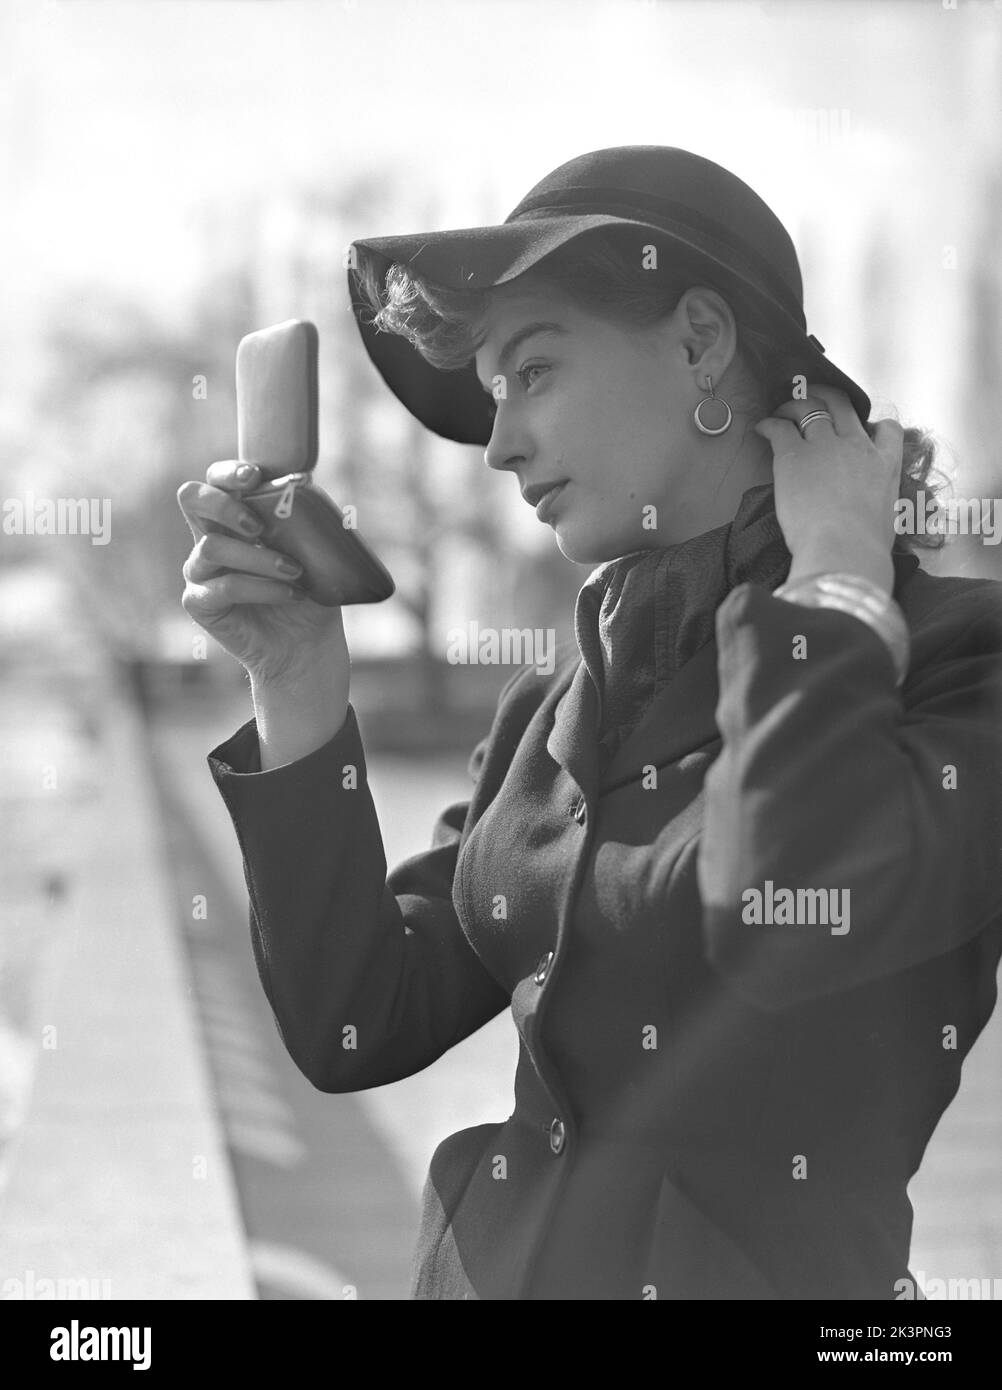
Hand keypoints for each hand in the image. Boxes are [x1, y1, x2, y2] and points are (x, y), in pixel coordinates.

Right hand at [177, 460, 348, 684]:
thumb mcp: (312, 551)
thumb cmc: (307, 591)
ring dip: (259, 557)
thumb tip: (304, 484)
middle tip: (259, 526)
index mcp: (233, 519)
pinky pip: (224, 587)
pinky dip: (262, 588)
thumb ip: (303, 519)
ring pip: (212, 547)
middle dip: (223, 504)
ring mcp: (200, 571)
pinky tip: (291, 594)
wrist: (306, 644)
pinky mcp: (200, 603)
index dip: (227, 473)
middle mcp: (209, 539)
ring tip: (296, 571)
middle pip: (190, 498)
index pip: (215, 481)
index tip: (254, 477)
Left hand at [754, 384, 902, 593]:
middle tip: (812, 398)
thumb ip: (880, 506)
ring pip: (809, 408)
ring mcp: (825, 446)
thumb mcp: (888, 521)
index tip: (862, 428)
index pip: (887, 429)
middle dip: (826, 396)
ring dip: (793, 406)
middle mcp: (857, 446)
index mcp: (886, 464)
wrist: (844, 548)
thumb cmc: (866, 547)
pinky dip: (770, 423)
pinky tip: (762, 428)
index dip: (875, 424)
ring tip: (781, 411)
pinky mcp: (794, 454)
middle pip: (843, 406)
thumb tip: (871, 517)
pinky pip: (780, 428)